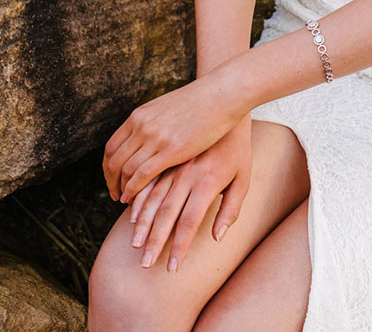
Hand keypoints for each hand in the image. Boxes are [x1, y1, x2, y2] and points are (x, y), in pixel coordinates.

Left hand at [103, 61, 249, 202]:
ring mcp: (155, 138)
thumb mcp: (166, 108)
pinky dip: (132, 190)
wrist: (220, 95)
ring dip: (121, 188)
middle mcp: (142, 126)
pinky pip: (141, 175)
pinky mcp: (170, 150)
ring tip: (124, 199)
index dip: (108, 167)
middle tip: (115, 194)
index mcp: (139, 116)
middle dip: (111, 181)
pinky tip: (133, 199)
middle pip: (113, 160)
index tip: (113, 179)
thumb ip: (151, 123)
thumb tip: (146, 137)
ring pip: (125, 169)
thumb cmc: (199, 102)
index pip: (111, 147)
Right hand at [126, 116, 253, 272]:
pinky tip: (128, 207)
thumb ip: (231, 209)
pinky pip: (145, 175)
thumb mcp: (244, 177)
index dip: (178, 247)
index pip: (189, 223)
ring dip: (141, 221)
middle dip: (154, 241)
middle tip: (144, 264)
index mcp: (208, 182)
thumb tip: (217, 238)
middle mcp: (187, 174)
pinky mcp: (164, 149)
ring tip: (134, 242)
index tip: (171, 269)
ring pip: (151, 195)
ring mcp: (173, 161)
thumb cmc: (237, 146)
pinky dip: (136, 193)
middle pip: (166, 214)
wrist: (224, 102)